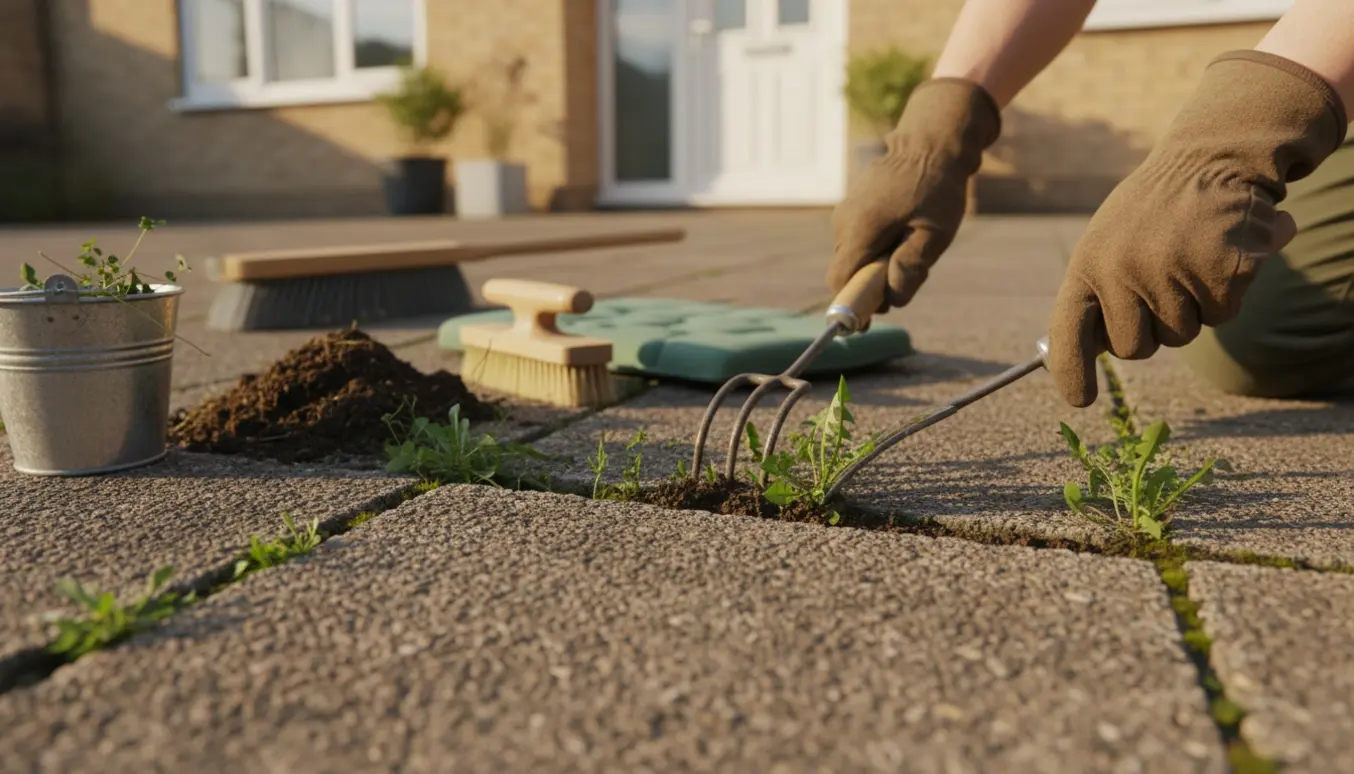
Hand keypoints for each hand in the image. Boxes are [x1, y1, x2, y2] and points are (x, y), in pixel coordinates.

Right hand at [828, 78, 1000, 309]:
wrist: (931, 140)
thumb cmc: (937, 186)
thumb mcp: (936, 232)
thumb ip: (912, 267)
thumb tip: (892, 298)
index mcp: (859, 229)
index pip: (839, 281)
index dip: (850, 305)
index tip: (869, 319)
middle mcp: (843, 222)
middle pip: (846, 271)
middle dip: (871, 284)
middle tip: (906, 277)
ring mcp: (845, 212)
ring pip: (854, 255)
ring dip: (876, 263)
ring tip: (910, 245)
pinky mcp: (853, 205)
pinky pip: (859, 239)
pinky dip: (877, 246)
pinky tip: (903, 231)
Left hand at [1048, 50, 1347, 406]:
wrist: (1214, 157)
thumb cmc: (1155, 210)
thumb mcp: (1109, 241)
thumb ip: (1098, 293)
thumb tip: (1084, 354)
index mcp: (1087, 265)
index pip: (1068, 332)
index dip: (1071, 371)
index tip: (1080, 400)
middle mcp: (1121, 273)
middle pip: (1135, 349)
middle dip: (1151, 331)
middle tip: (1162, 284)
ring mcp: (1170, 276)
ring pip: (1181, 336)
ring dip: (1191, 309)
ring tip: (1189, 258)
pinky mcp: (1218, 277)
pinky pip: (1221, 317)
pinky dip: (1226, 294)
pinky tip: (1219, 255)